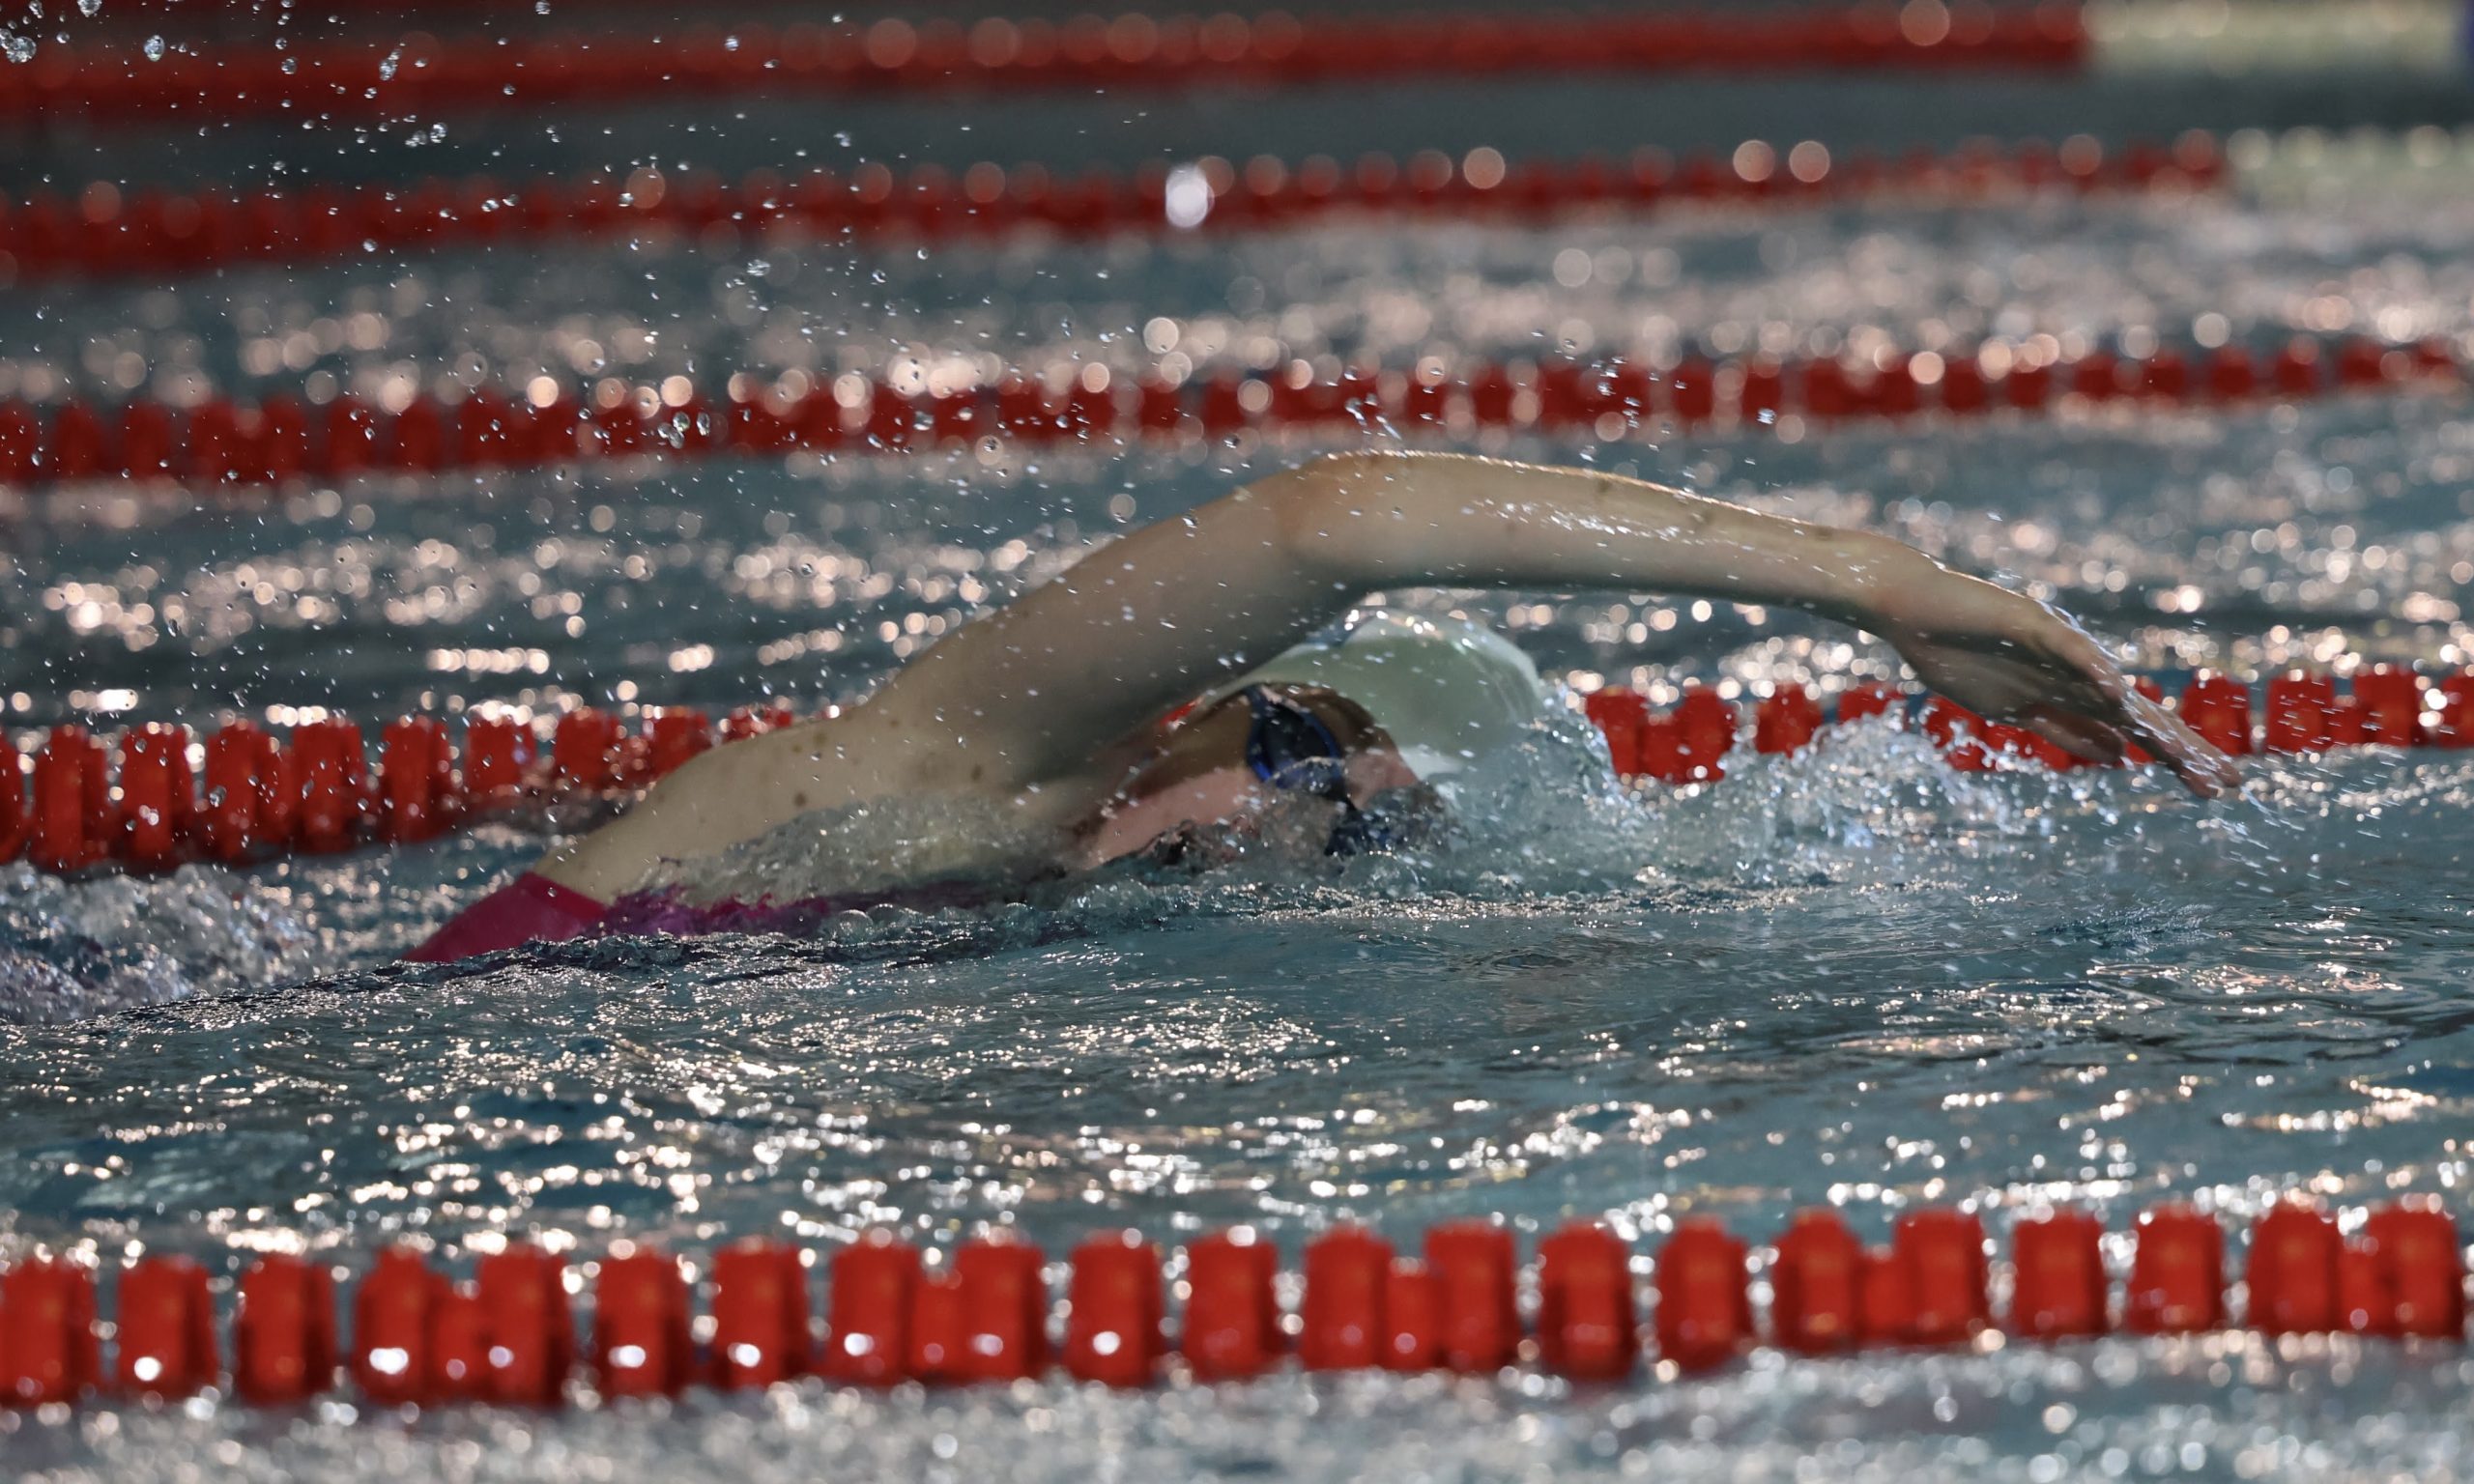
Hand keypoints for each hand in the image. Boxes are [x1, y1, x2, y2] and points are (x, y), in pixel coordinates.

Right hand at [1865, 562, 2241, 797]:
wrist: (1912, 606)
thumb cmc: (1956, 654)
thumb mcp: (2015, 709)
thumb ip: (2066, 728)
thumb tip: (2118, 754)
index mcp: (2073, 695)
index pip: (2135, 732)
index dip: (2175, 758)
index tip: (2216, 789)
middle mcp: (2076, 673)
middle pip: (2137, 717)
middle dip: (2180, 751)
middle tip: (2228, 784)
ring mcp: (2055, 650)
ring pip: (2114, 691)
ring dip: (2150, 724)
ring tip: (2186, 753)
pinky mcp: (2029, 626)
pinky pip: (2067, 653)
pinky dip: (2092, 672)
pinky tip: (2117, 695)